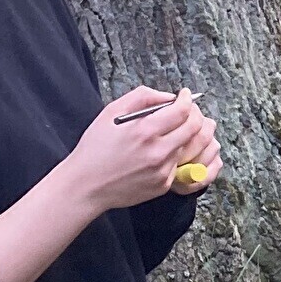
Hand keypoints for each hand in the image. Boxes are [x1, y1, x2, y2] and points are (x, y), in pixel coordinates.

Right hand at [65, 86, 214, 209]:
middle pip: (194, 129)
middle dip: (194, 115)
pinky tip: (155, 153)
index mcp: (145, 131)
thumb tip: (168, 96)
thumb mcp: (111, 112)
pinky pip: (178, 164)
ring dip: (182, 135)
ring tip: (167, 132)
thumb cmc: (95, 147)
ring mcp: (163, 171)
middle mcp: (158, 152)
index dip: (187, 100)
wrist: (86, 185)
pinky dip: (172, 155)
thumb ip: (142, 97)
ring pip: (187, 146)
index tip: (185, 95)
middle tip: (186, 110)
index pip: (183, 111)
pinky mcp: (163, 185)